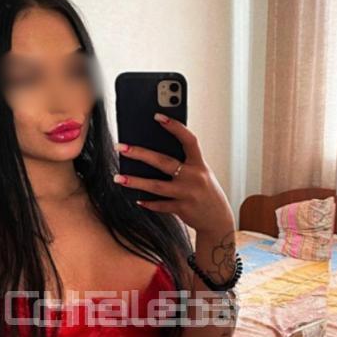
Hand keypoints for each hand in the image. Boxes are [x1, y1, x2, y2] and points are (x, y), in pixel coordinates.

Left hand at [113, 112, 234, 233]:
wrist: (218, 220)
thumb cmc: (205, 191)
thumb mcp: (200, 174)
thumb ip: (183, 164)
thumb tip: (152, 154)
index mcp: (200, 164)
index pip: (188, 140)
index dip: (174, 127)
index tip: (157, 116)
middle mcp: (194, 177)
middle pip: (164, 162)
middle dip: (140, 154)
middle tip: (121, 147)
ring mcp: (188, 194)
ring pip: (157, 186)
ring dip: (136, 181)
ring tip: (118, 178)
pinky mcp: (182, 209)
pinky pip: (160, 205)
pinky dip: (148, 203)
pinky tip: (137, 199)